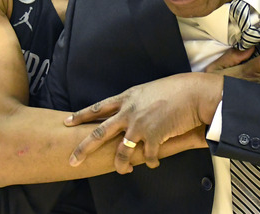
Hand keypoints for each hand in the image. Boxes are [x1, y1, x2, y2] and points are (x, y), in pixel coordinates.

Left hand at [65, 73, 222, 173]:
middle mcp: (128, 112)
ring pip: (120, 152)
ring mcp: (139, 125)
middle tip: (72, 160)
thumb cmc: (175, 89)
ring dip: (120, 164)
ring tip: (122, 170)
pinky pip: (146, 156)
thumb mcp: (149, 90)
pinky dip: (150, 161)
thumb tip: (132, 108)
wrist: (192, 93)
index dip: (80, 115)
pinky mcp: (153, 137)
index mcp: (126, 98)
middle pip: (99, 133)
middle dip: (83, 148)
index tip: (66, 122)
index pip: (97, 108)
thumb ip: (136, 101)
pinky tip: (153, 163)